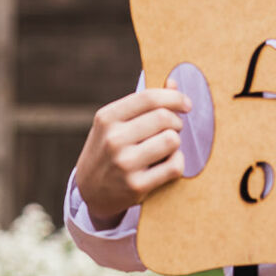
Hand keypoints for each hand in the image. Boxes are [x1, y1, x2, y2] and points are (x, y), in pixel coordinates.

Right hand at [75, 82, 191, 228]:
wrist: (90, 192)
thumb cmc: (108, 150)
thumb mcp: (115, 124)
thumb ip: (143, 104)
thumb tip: (174, 83)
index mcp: (107, 118)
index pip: (149, 98)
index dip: (174, 98)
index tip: (186, 104)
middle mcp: (113, 139)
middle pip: (164, 118)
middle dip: (176, 122)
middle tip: (173, 129)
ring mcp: (124, 163)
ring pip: (172, 140)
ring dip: (175, 142)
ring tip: (166, 147)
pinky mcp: (136, 186)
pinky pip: (175, 166)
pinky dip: (177, 162)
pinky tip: (167, 163)